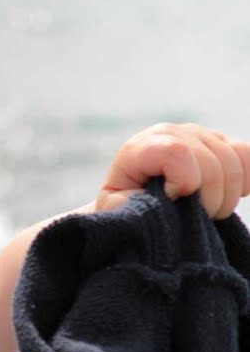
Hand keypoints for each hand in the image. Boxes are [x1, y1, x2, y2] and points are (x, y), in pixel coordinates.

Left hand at [94, 122, 249, 218]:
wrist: (133, 207)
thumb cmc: (125, 212)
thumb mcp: (115, 213)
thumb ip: (127, 204)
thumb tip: (154, 198)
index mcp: (140, 148)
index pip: (177, 152)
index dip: (185, 183)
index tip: (173, 202)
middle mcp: (170, 133)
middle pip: (212, 162)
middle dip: (210, 200)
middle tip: (196, 218)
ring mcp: (196, 135)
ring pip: (233, 160)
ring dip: (227, 197)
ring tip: (208, 213)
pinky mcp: (218, 143)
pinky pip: (246, 155)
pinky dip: (245, 180)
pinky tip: (230, 196)